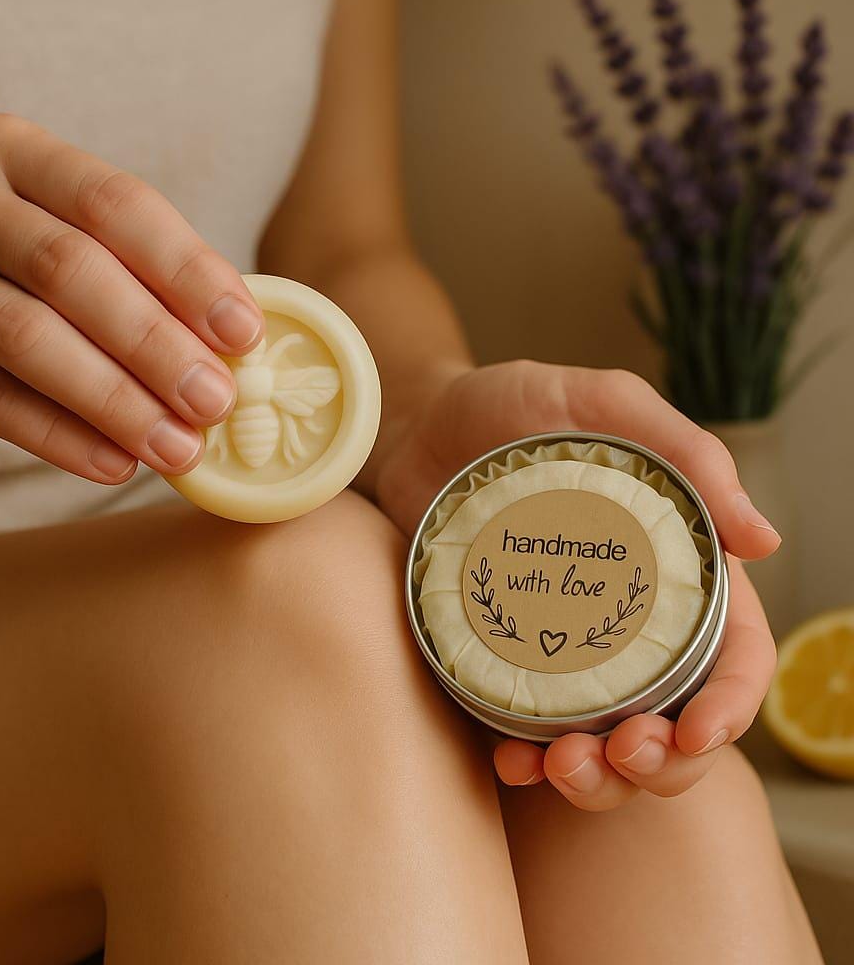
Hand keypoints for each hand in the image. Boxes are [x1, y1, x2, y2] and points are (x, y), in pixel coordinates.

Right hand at [0, 114, 264, 481]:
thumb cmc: (7, 273)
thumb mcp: (66, 243)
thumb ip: (139, 278)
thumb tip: (236, 349)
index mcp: (16, 152)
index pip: (117, 203)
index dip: (187, 270)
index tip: (244, 332)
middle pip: (70, 269)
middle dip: (155, 343)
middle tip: (216, 401)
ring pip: (25, 336)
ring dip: (114, 401)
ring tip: (176, 447)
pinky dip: (58, 436)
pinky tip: (113, 464)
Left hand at [377, 360, 778, 808]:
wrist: (417, 426)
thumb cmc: (513, 405)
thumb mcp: (601, 403)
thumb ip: (683, 452)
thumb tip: (766, 541)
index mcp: (670, 571)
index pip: (731, 655)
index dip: (730, 706)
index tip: (697, 734)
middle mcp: (624, 623)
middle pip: (673, 721)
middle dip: (661, 763)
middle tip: (619, 755)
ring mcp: (559, 648)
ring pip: (603, 744)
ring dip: (597, 781)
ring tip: (559, 768)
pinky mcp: (500, 658)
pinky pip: (522, 730)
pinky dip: (524, 762)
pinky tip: (509, 764)